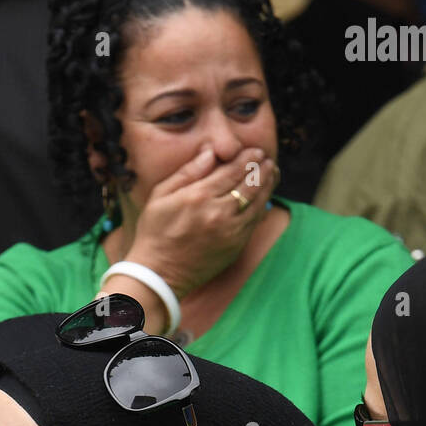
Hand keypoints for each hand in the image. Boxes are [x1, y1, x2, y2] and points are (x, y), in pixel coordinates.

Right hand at [123, 144, 278, 299]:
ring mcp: (230, 232)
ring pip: (257, 203)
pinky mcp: (235, 247)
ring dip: (267, 185)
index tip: (255, 150)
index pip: (232, 171)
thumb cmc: (155, 232)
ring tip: (271, 172)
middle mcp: (218, 213)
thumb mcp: (160, 195)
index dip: (247, 158)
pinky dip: (262, 206)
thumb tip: (210, 152)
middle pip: (250, 184)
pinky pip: (254, 222)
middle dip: (261, 168)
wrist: (159, 274)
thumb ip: (187, 172)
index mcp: (199, 197)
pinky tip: (263, 196)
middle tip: (266, 159)